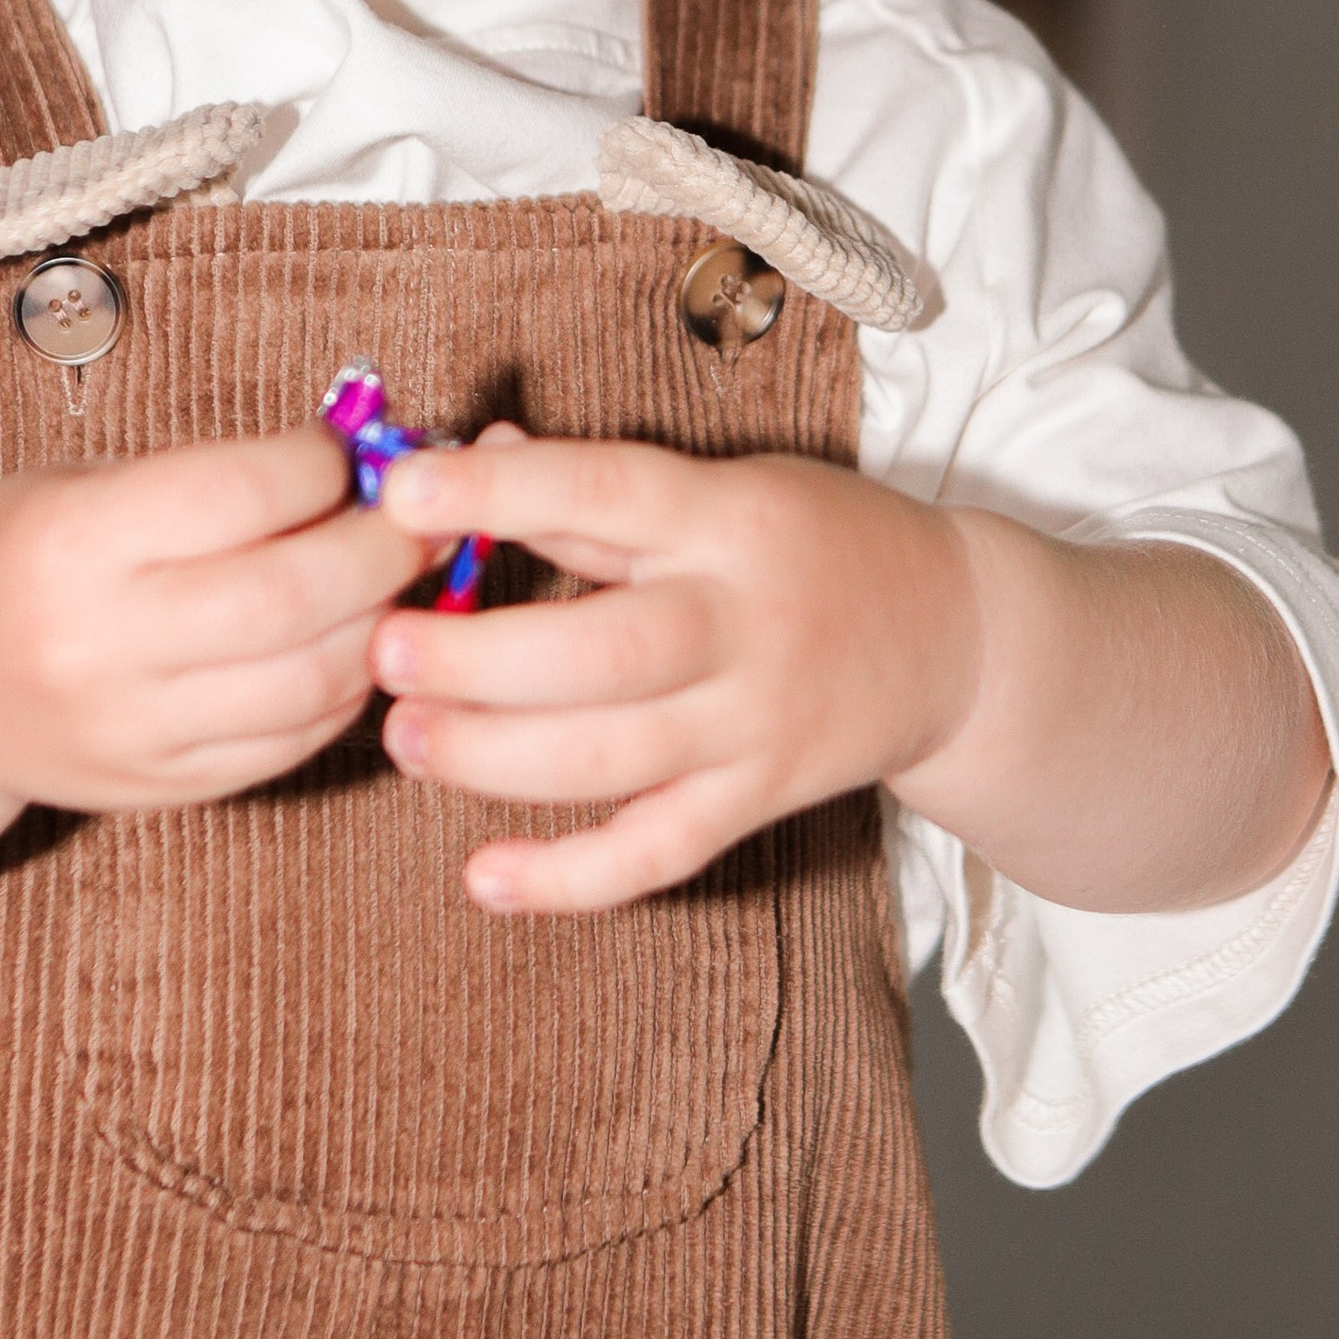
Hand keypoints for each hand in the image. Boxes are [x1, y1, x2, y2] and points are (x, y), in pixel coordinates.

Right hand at [0, 424, 430, 815]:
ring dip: (380, 623)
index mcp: (73, 540)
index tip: (348, 454)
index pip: (240, 491)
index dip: (321, 466)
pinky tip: (354, 646)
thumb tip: (358, 458)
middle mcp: (99, 641)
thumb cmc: (18, 557)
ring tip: (395, 580)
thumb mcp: (81, 486)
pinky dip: (346, 691)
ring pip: (309, 679)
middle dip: (379, 547)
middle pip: (291, 594)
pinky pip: (292, 743)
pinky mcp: (161, 788)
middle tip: (413, 519)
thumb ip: (207, 478)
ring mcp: (132, 728)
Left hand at [369, 436, 979, 912]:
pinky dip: (569, 879)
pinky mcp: (758, 803)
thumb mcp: (725, 485)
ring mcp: (755, 724)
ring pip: (615, 759)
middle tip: (383, 653)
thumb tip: (469, 458)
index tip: (402, 492)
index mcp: (727, 517)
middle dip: (480, 659)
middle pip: (605, 652)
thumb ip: (597, 492)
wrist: (954, 636)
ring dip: (495, 758)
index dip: (503, 493)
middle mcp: (745, 622)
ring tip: (405, 739)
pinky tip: (484, 879)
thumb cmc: (812, 542)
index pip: (609, 493)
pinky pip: (657, 854)